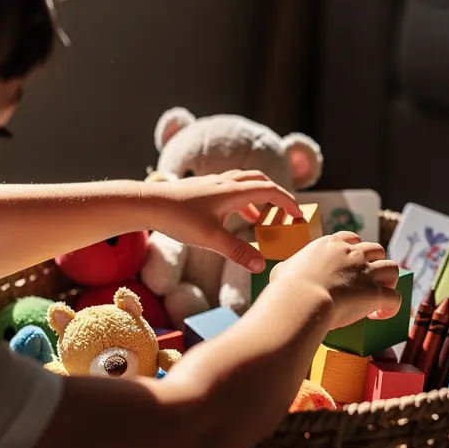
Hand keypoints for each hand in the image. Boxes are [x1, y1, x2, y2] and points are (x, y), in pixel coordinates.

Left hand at [146, 170, 301, 272]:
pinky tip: (234, 217)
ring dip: (258, 198)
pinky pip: (230, 190)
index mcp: (233, 192)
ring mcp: (213, 185)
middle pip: (260, 181)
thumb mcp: (211, 239)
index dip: (288, 203)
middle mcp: (225, 184)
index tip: (299, 216)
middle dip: (276, 197)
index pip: (270, 191)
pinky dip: (241, 201)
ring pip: (244, 184)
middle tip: (284, 214)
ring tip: (260, 220)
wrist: (148, 204)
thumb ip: (237, 252)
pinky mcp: (202, 190)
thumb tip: (261, 265)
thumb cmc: (179, 218)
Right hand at [270, 231, 402, 328]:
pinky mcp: (374, 293)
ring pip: (392, 268)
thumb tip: (285, 272)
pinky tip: (381, 315)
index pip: (351, 238)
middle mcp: (351, 253)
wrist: (300, 301)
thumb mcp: (283, 269)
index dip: (354, 250)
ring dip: (389, 281)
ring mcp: (365, 272)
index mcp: (330, 244)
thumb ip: (290, 267)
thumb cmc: (286, 288)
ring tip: (380, 294)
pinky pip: (394, 298)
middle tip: (367, 280)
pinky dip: (391, 307)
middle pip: (376, 249)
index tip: (349, 265)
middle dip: (375, 263)